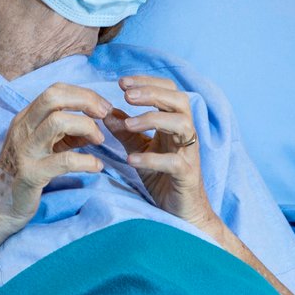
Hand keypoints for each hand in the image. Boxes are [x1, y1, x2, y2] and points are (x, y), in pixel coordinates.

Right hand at [0, 82, 113, 239]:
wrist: (0, 205)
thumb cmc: (25, 172)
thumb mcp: (44, 146)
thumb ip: (66, 134)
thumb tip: (95, 127)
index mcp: (26, 118)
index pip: (54, 90)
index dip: (83, 94)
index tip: (103, 106)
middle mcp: (23, 128)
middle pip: (53, 97)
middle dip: (85, 100)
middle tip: (104, 114)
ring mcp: (26, 150)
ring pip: (57, 121)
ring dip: (86, 126)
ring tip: (99, 141)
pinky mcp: (32, 174)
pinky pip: (63, 161)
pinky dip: (86, 161)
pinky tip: (96, 166)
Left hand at [110, 75, 212, 225]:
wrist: (182, 212)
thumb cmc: (163, 177)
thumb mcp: (140, 149)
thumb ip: (125, 131)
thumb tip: (105, 112)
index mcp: (175, 123)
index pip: (168, 90)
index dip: (147, 82)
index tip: (122, 83)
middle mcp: (186, 134)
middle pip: (179, 100)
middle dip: (152, 93)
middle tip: (126, 95)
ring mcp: (189, 154)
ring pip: (182, 124)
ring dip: (154, 119)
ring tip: (128, 125)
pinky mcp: (188, 175)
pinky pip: (174, 162)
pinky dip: (152, 158)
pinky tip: (131, 160)